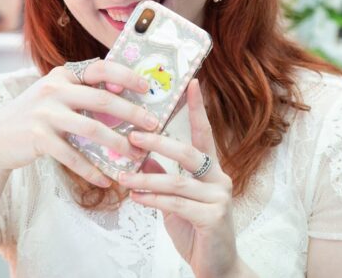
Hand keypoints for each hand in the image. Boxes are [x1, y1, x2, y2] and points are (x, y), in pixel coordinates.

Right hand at [0, 60, 158, 186]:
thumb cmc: (35, 117)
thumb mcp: (54, 96)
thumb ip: (81, 93)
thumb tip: (124, 100)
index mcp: (63, 75)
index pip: (100, 68)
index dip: (126, 75)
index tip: (146, 87)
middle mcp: (54, 90)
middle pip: (102, 99)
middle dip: (132, 113)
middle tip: (153, 125)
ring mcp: (45, 114)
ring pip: (91, 128)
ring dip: (117, 143)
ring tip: (134, 154)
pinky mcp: (38, 138)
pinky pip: (73, 156)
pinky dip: (91, 170)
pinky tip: (106, 180)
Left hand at [119, 80, 247, 277]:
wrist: (216, 268)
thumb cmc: (196, 231)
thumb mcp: (175, 200)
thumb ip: (163, 176)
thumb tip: (140, 155)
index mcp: (212, 171)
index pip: (205, 134)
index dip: (198, 108)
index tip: (193, 83)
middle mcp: (219, 179)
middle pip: (188, 152)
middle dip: (159, 142)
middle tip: (133, 136)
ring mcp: (219, 199)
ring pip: (177, 182)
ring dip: (146, 179)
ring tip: (123, 177)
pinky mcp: (213, 218)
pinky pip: (176, 204)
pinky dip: (153, 200)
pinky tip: (136, 198)